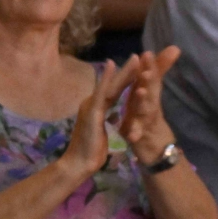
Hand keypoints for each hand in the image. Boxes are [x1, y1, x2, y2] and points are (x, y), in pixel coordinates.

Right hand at [61, 58, 139, 180]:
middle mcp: (92, 102)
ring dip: (123, 72)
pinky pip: (102, 93)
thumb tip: (111, 113)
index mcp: (96, 107)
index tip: (137, 66)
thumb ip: (105, 119)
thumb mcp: (101, 131)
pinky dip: (107, 80)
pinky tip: (113, 69)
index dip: (125, 78)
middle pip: (113, 84)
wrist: (78, 162)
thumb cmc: (90, 150)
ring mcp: (91, 105)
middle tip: (139, 55)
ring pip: (110, 86)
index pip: (114, 90)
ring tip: (135, 59)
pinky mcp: (92, 111)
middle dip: (127, 70)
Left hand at [118, 48, 180, 163]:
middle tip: (147, 70)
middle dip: (149, 80)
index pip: (150, 78)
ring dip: (142, 101)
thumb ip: (157, 72)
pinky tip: (131, 134)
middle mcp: (149, 106)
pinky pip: (137, 135)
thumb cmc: (150, 116)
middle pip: (150, 91)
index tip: (147, 53)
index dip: (150, 66)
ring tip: (140, 91)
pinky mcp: (140, 137)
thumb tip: (174, 48)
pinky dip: (135, 134)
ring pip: (145, 111)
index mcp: (147, 94)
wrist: (157, 148)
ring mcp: (146, 122)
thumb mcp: (150, 94)